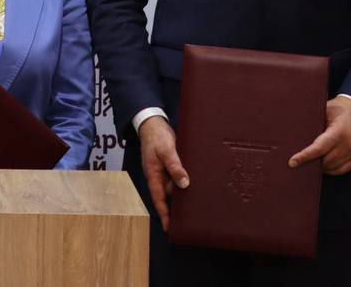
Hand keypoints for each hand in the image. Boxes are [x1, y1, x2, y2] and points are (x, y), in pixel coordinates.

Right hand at [137, 116, 188, 231]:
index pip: (159, 199)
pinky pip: (179, 177)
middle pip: (168, 196)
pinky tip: (196, 186)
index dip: (164, 214)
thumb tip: (184, 184)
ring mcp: (165, 171)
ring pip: (175, 187)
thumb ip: (175, 167)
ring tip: (197, 207)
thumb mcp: (166, 151)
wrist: (154, 123)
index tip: (169, 228)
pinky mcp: (172, 165)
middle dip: (176, 208)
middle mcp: (159, 176)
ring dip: (183, 194)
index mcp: (154, 176)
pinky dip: (185, 182)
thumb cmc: (156, 137)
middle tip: (189, 221)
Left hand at [288, 96, 350, 175]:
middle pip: (325, 161)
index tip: (293, 162)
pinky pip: (342, 169)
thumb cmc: (340, 109)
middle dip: (311, 162)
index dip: (305, 156)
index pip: (319, 148)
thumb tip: (294, 132)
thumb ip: (313, 122)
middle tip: (298, 160)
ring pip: (333, 167)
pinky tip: (323, 165)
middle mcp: (348, 144)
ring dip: (321, 167)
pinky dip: (331, 169)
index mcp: (339, 131)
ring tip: (310, 162)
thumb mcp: (324, 110)